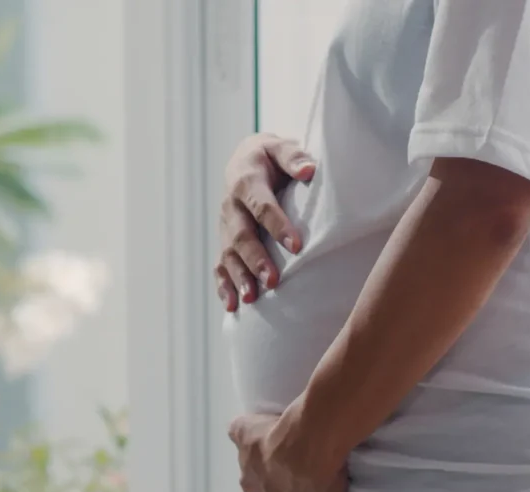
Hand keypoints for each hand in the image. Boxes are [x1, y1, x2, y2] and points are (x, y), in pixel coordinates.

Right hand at [215, 134, 316, 310]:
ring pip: (229, 254)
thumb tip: (309, 170)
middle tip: (272, 281)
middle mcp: (231, 206)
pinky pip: (220, 265)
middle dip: (256, 260)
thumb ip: (293, 156)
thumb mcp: (279, 147)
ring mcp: (226, 226)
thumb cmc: (271, 156)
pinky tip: (233, 306)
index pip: (262, 206)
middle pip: (241, 236)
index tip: (297, 246)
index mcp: (246, 182)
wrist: (247, 159)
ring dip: (239, 278)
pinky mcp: (225, 240)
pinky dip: (224, 286)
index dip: (278, 225)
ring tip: (251, 299)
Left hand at [228, 411, 347, 491]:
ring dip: (308, 491)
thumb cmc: (274, 436)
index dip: (269, 469)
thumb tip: (236, 433)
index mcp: (251, 484)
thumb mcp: (245, 428)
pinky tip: (334, 488)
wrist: (308, 447)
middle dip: (286, 483)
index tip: (281, 455)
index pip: (257, 480)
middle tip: (300, 462)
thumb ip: (239, 432)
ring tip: (321, 469)